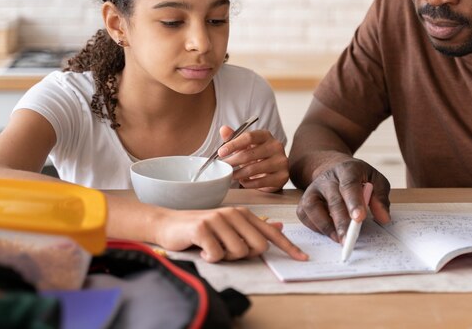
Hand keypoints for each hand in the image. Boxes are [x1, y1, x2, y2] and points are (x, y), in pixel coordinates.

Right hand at [154, 206, 307, 262]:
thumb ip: (253, 228)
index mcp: (243, 214)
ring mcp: (218, 219)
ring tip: (212, 248)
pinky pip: (218, 255)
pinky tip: (202, 250)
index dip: (288, 247)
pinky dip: (210, 258)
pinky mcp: (202, 229)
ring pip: (238, 253)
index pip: (271, 232)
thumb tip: (280, 227)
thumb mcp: (229, 226)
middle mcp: (234, 213)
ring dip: (225, 257)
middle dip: (245, 255)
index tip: (303, 258)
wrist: (168, 224)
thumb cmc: (201, 229)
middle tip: (227, 249)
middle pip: (258, 246)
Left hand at [217, 126, 288, 191]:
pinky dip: (247, 183)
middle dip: (232, 161)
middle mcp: (276, 146)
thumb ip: (234, 137)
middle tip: (223, 167)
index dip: (233, 144)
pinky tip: (242, 181)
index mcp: (266, 136)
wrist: (274, 171)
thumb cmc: (257, 155)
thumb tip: (223, 129)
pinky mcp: (282, 176)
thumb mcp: (246, 145)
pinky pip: (259, 182)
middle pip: (249, 154)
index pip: (249, 137)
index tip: (220, 152)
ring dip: (238, 174)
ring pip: (253, 169)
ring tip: (230, 175)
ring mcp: (281, 162)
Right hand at [296, 159, 390, 242]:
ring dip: (326, 227)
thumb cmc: (358, 178)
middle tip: (349, 241)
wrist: (334, 169)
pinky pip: (305, 215)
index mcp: (347, 170)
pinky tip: (329, 233)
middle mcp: (327, 178)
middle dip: (341, 222)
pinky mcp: (305, 200)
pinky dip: (315, 227)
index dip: (354, 202)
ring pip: (313, 208)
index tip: (359, 219)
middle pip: (333, 200)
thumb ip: (381, 198)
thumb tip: (383, 218)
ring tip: (339, 240)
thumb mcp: (375, 181)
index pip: (349, 184)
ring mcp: (313, 188)